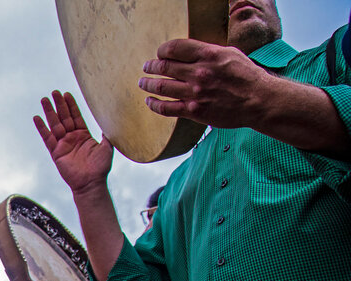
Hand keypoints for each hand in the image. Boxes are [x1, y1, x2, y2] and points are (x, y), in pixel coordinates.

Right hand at [34, 90, 113, 195]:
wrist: (91, 183)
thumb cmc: (100, 167)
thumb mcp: (107, 147)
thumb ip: (107, 134)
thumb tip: (111, 121)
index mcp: (83, 135)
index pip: (75, 116)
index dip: (71, 105)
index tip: (66, 94)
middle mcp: (72, 138)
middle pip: (63, 117)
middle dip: (59, 105)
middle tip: (54, 92)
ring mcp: (63, 144)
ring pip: (55, 125)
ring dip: (49, 112)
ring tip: (44, 100)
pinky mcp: (56, 152)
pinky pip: (47, 138)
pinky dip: (42, 128)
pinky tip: (37, 118)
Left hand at [138, 39, 270, 128]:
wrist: (259, 100)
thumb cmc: (247, 76)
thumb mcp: (230, 54)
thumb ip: (208, 52)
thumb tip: (190, 52)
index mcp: (208, 55)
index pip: (175, 48)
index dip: (162, 50)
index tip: (159, 53)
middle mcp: (199, 73)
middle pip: (165, 67)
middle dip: (152, 66)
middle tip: (146, 67)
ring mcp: (195, 93)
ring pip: (162, 87)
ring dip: (148, 84)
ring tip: (143, 82)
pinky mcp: (194, 110)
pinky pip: (167, 108)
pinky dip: (154, 104)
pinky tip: (149, 101)